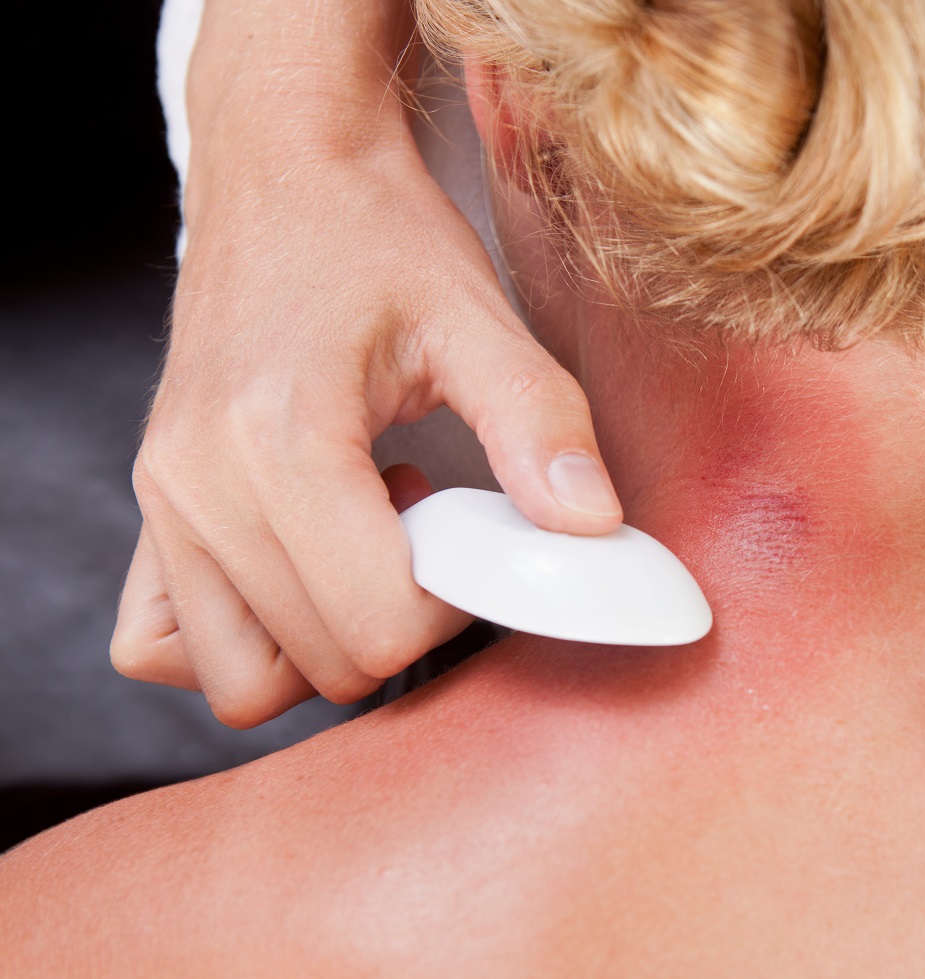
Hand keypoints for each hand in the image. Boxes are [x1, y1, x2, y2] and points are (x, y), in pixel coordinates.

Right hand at [110, 140, 619, 727]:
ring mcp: (163, 504)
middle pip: (323, 664)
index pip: (377, 627)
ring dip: (326, 643)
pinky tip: (305, 566)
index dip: (456, 607)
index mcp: (278, 439)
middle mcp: (198, 485)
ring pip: (241, 681)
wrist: (284, 172)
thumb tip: (593, 530)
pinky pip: (167, 647)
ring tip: (369, 543)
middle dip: (403, 623)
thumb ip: (540, 424)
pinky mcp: (152, 510)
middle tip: (433, 530)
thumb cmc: (375, 236)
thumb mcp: (478, 315)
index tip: (478, 537)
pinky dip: (245, 641)